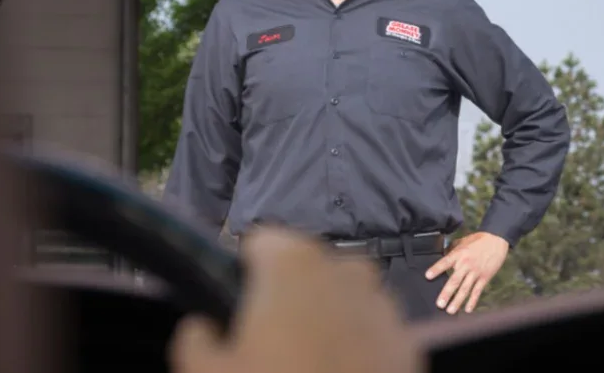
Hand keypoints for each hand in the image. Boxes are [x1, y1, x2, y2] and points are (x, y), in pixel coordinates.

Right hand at [168, 227, 422, 372]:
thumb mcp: (206, 372)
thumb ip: (196, 338)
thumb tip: (202, 327)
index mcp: (293, 261)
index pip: (260, 244)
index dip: (244, 274)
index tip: (237, 310)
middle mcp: (344, 268)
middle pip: (303, 271)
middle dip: (287, 298)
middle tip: (268, 346)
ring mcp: (382, 304)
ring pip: (340, 300)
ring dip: (323, 321)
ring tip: (304, 365)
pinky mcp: (407, 341)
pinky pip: (369, 331)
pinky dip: (355, 346)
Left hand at [425, 232, 508, 314]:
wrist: (496, 241)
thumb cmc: (478, 240)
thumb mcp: (462, 241)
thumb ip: (451, 249)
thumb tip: (442, 254)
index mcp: (459, 254)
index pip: (445, 262)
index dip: (436, 269)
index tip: (428, 276)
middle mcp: (466, 264)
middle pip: (455, 280)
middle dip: (447, 293)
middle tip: (440, 304)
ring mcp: (476, 272)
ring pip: (465, 289)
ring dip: (457, 301)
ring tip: (450, 310)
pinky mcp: (484, 277)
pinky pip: (477, 291)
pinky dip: (472, 301)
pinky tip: (468, 309)